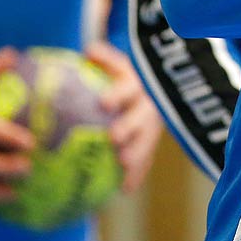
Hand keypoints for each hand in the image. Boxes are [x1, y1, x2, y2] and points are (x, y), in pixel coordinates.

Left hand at [85, 42, 161, 193]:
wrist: (152, 91)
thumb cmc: (121, 77)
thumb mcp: (116, 64)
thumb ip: (104, 57)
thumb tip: (88, 50)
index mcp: (137, 85)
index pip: (128, 88)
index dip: (117, 94)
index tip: (103, 102)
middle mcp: (149, 106)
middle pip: (141, 117)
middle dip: (130, 126)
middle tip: (113, 137)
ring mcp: (152, 127)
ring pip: (147, 141)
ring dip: (137, 153)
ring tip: (123, 165)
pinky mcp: (151, 144)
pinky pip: (146, 161)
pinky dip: (137, 175)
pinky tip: (124, 189)